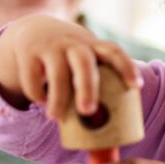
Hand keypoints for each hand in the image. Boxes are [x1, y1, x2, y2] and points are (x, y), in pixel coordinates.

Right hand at [0, 14, 141, 120]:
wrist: (33, 29)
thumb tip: (104, 133)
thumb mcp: (83, 57)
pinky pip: (32, 76)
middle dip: (87, 88)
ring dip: (58, 98)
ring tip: (55, 117)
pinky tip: (41, 101)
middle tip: (88, 111)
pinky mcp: (29, 54)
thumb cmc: (67, 56)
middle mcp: (73, 44)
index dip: (126, 68)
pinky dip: (36, 92)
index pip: (113, 52)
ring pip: (57, 73)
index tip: (135, 87)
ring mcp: (50, 47)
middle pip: (84, 63)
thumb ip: (93, 82)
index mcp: (92, 46)